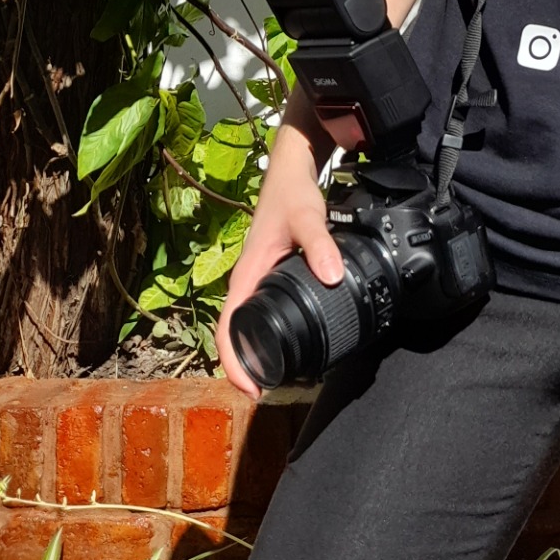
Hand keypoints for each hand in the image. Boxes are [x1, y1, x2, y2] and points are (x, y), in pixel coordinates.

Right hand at [216, 124, 343, 399]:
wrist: (291, 169)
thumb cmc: (291, 193)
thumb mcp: (307, 216)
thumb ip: (320, 245)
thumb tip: (332, 278)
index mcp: (246, 275)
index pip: (227, 329)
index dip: (234, 363)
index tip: (251, 390)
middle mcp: (248, 281)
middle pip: (235, 334)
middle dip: (246, 365)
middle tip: (271, 390)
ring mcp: (258, 278)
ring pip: (249, 322)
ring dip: (257, 350)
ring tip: (281, 374)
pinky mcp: (272, 273)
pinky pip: (265, 308)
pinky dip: (271, 329)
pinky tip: (294, 337)